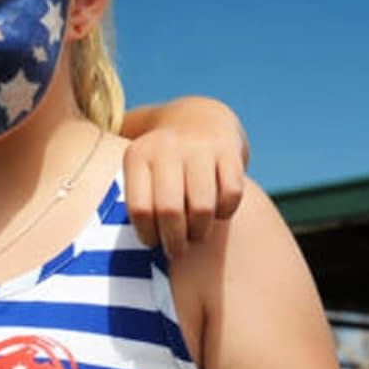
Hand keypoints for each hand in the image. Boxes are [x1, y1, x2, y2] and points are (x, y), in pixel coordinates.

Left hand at [123, 97, 247, 253]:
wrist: (199, 118)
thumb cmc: (164, 162)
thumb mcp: (142, 170)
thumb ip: (140, 202)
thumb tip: (141, 251)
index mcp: (137, 156)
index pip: (139, 208)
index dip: (146, 234)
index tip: (152, 243)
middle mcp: (166, 148)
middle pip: (169, 210)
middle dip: (174, 240)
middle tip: (176, 250)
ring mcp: (198, 147)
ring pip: (202, 207)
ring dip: (200, 231)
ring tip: (195, 235)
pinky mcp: (228, 150)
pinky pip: (230, 195)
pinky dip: (225, 212)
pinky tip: (217, 212)